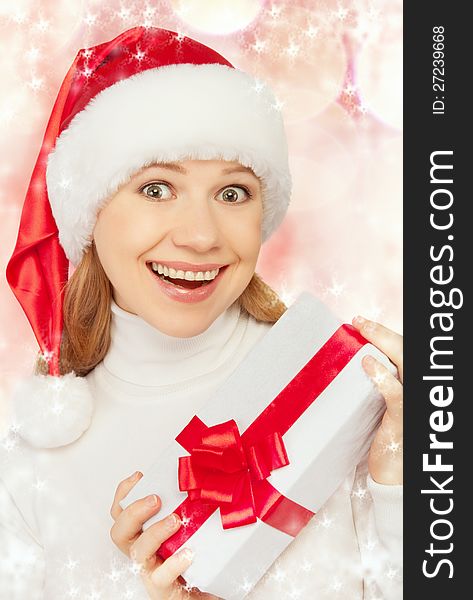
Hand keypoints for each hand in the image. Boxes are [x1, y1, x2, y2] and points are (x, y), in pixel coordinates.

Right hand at [110, 471, 217, 598]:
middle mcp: (143, 553)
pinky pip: (161, 579)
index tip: (139, 476)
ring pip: (138, 553)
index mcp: (144, 534)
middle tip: (156, 499)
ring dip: (154, 532)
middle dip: (133, 512)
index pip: (122, 513)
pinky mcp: (165, 591)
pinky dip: (173, 564)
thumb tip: (200, 471)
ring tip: (176, 521)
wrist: (208, 592)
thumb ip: (188, 503)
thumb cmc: (199, 558)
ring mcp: (151, 572)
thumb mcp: (191, 525)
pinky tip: (188, 553)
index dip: (124, 493)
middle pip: (120, 532)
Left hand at [352, 316, 402, 484]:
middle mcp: (419, 390)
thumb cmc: (387, 437)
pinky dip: (381, 374)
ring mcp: (415, 404)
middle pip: (407, 352)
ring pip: (404, 363)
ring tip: (361, 329)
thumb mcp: (385, 406)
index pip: (406, 352)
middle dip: (384, 332)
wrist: (393, 475)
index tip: (364, 322)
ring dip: (383, 342)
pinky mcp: (403, 419)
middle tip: (360, 320)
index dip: (387, 334)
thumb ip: (381, 385)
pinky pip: (395, 392)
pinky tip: (366, 362)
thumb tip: (358, 360)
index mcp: (413, 386)